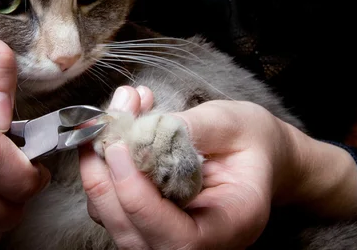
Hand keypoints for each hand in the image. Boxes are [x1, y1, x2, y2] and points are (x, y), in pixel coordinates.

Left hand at [80, 91, 356, 249]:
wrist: (257, 152)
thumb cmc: (251, 142)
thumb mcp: (234, 124)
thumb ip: (193, 128)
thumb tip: (145, 130)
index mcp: (231, 226)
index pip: (178, 237)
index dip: (139, 197)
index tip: (118, 149)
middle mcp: (197, 243)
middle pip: (134, 234)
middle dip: (106, 180)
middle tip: (100, 128)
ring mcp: (167, 235)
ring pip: (114, 220)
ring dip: (99, 168)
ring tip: (110, 118)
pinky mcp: (145, 219)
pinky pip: (111, 205)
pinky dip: (103, 168)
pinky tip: (115, 129)